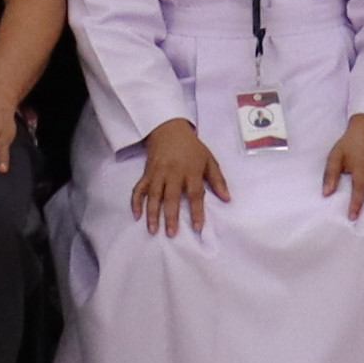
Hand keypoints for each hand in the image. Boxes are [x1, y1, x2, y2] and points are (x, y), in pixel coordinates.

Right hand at [132, 117, 224, 234]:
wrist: (169, 129)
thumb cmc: (192, 148)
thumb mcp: (209, 160)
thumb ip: (218, 180)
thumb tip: (227, 199)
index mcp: (191, 171)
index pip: (195, 194)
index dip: (197, 211)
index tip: (197, 227)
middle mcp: (173, 173)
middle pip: (171, 196)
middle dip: (171, 216)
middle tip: (171, 233)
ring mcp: (158, 173)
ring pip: (153, 195)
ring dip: (152, 213)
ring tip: (153, 230)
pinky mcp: (147, 173)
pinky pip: (139, 188)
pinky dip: (136, 202)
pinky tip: (136, 215)